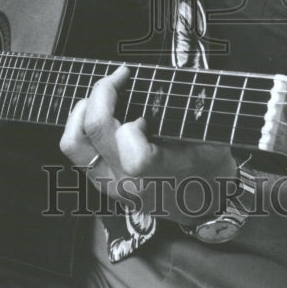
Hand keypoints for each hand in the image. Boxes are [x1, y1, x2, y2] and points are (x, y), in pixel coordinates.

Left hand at [59, 64, 236, 222]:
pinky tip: (101, 113)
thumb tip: (181, 83)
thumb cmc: (209, 173)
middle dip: (102, 93)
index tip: (141, 99)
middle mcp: (126, 182)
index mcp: (157, 174)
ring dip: (83, 110)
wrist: (202, 209)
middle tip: (118, 77)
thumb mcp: (213, 144)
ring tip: (102, 96)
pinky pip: (77, 151)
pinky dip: (82, 125)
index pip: (130, 147)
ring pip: (73, 143)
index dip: (130, 117)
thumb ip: (195, 117)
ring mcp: (109, 184)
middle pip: (92, 132)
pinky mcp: (101, 183)